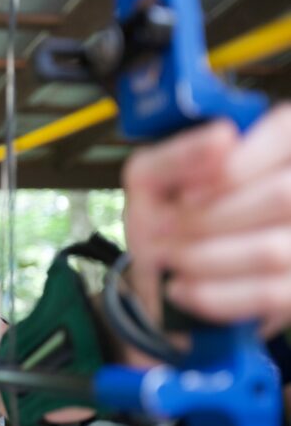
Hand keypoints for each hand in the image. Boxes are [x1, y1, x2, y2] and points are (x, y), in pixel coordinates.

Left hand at [123, 104, 290, 336]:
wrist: (164, 279)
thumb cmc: (162, 218)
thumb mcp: (149, 180)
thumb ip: (177, 155)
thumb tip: (223, 138)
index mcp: (274, 147)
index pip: (286, 130)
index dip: (236, 166)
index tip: (185, 195)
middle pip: (284, 195)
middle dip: (208, 220)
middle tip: (164, 230)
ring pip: (272, 251)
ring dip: (202, 258)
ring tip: (168, 257)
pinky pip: (267, 295)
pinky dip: (211, 294)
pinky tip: (181, 288)